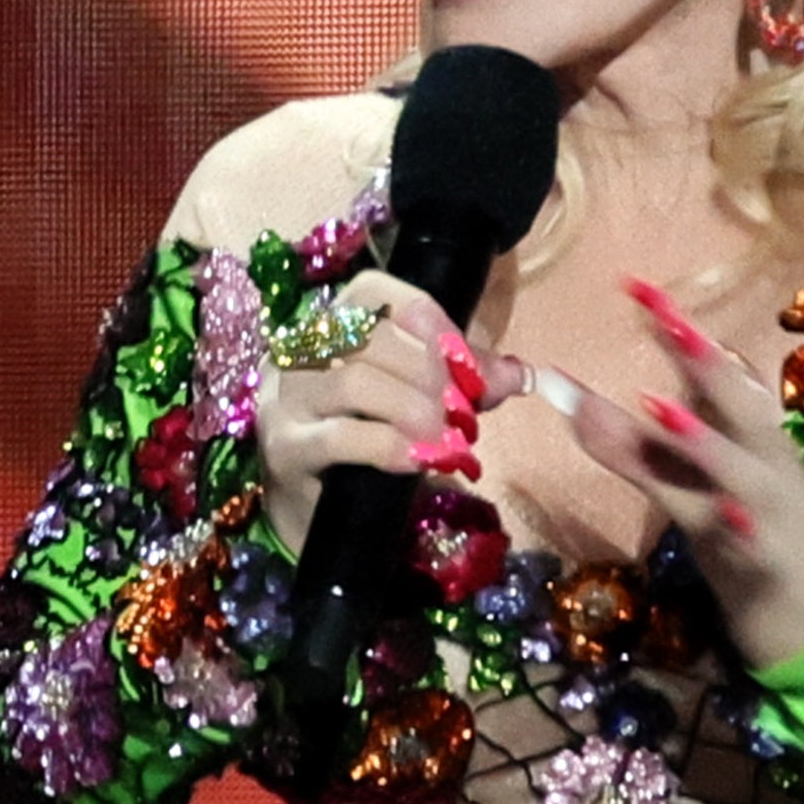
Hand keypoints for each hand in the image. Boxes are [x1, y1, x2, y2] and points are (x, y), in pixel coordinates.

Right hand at [257, 272, 490, 557]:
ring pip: (353, 381)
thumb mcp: (421, 399)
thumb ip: (464, 380)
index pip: (373, 290)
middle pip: (368, 336)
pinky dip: (392, 445)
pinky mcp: (285, 449)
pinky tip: (422, 461)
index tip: (467, 365)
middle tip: (466, 412)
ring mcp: (284, 399)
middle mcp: (297, 351)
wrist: (322, 513)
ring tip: (448, 439)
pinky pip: (341, 436)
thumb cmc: (372, 442)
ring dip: (415, 409)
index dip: (430, 321)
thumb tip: (519, 375)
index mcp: (329, 324)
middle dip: (431, 372)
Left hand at [570, 279, 803, 670]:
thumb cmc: (741, 530)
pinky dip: (743, 529)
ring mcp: (774, 510)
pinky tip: (726, 517)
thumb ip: (634, 447)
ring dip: (704, 440)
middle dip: (703, 363)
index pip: (717, 373)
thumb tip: (570, 402)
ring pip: (742, 471)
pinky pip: (757, 542)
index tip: (637, 289)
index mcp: (749, 435)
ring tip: (659, 406)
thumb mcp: (685, 485)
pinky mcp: (773, 560)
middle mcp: (766, 461)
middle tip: (666, 322)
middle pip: (740, 406)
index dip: (680, 331)